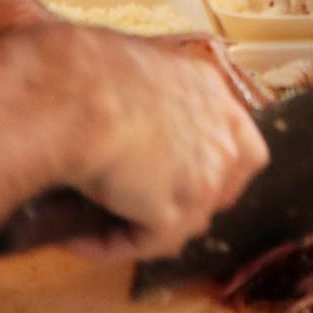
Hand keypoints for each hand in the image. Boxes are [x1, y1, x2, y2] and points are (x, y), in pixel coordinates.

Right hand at [55, 27, 266, 260]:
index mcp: (208, 89)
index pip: (237, 142)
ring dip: (143, 226)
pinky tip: (76, 240)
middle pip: (220, 188)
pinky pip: (143, 242)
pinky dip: (109, 245)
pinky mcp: (174, 212)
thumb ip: (140, 95)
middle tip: (135, 206)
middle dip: (184, 203)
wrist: (76, 96)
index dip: (212, 167)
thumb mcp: (126, 67)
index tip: (176, 176)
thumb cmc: (82, 70)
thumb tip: (111, 112)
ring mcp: (204, 177)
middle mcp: (219, 134)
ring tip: (95, 227)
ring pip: (183, 221)